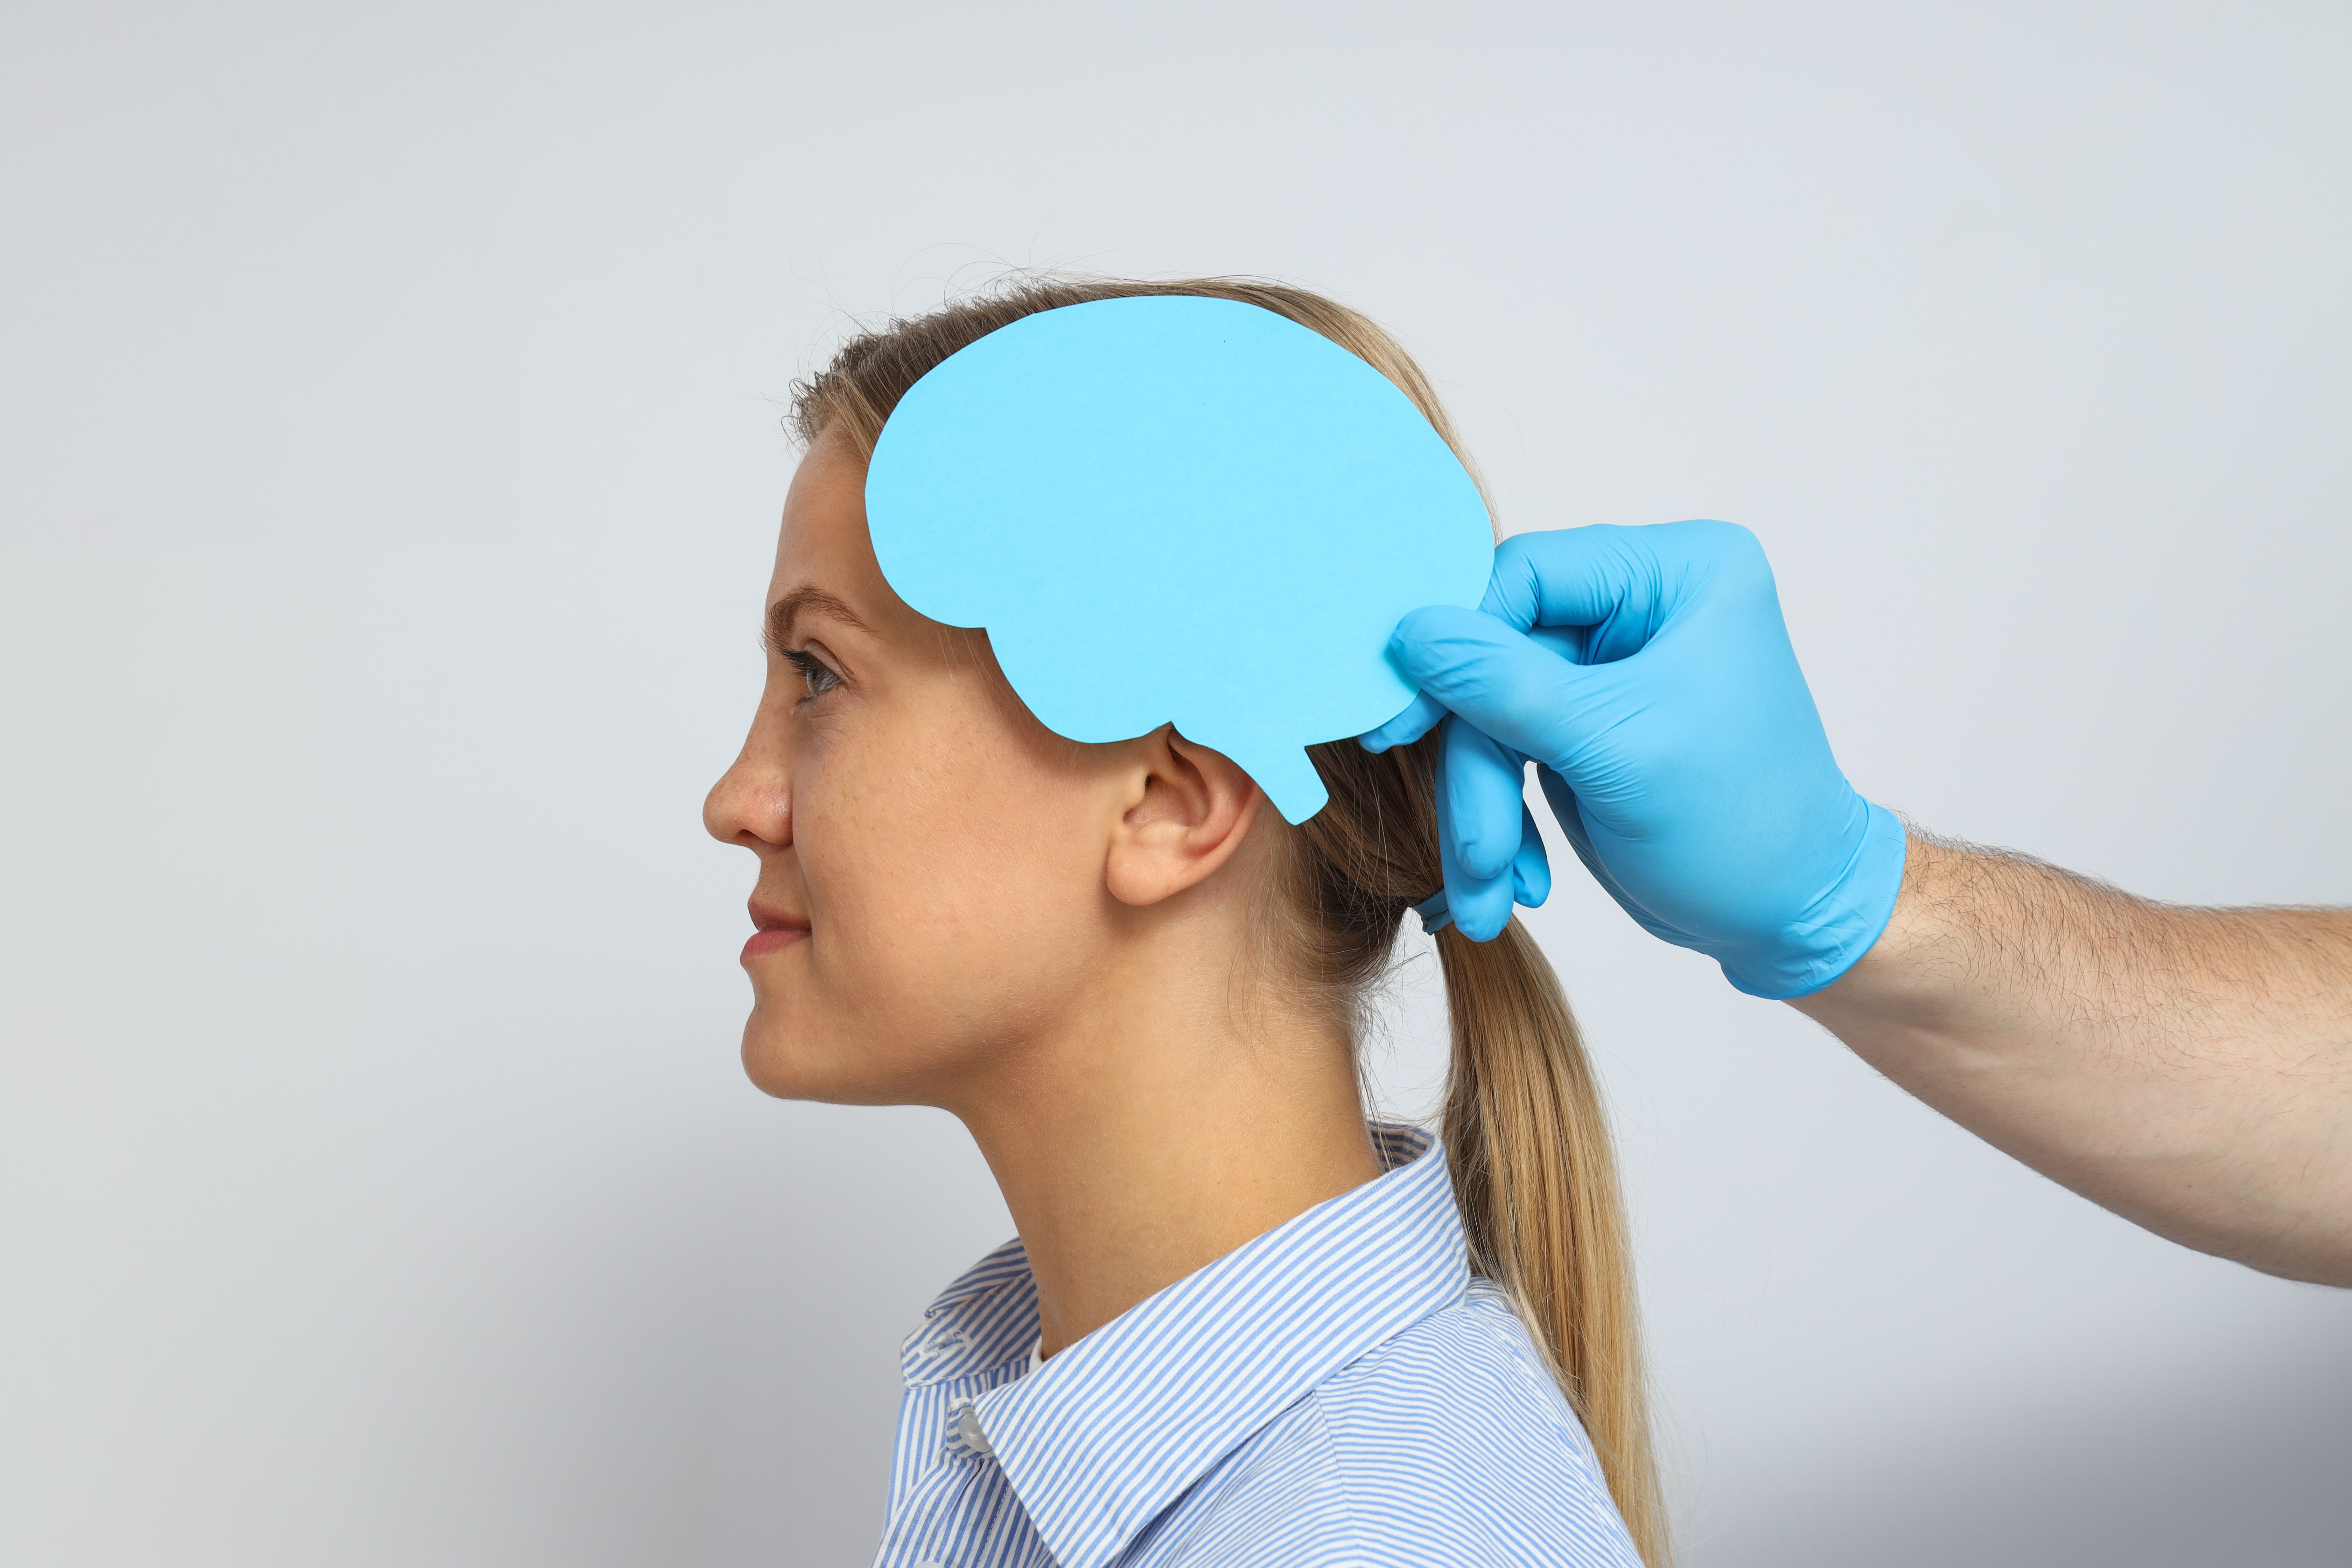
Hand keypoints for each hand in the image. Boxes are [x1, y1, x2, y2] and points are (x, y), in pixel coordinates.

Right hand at [1363, 521, 1906, 998]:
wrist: (1789, 917)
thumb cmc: (1742, 827)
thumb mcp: (1615, 749)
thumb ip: (1504, 684)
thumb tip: (1408, 631)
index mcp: (1678, 572)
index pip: (1526, 576)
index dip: (1455, 647)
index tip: (1402, 725)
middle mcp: (1642, 602)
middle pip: (1499, 655)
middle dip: (1477, 768)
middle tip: (1469, 853)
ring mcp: (1609, 666)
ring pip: (1491, 713)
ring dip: (1481, 811)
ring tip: (1487, 893)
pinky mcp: (1584, 722)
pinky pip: (1506, 752)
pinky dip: (1501, 822)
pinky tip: (1518, 882)